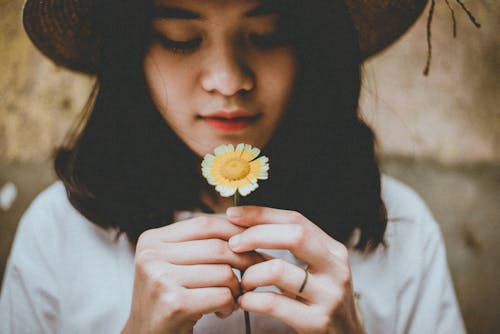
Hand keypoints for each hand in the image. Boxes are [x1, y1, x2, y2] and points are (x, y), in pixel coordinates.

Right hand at [122, 215, 263, 333]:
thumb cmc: (167, 298)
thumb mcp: (173, 263)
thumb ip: (198, 244)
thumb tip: (244, 227)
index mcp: (152, 240)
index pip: (204, 224)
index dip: (234, 230)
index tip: (253, 241)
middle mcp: (152, 256)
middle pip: (217, 247)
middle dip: (245, 260)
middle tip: (256, 271)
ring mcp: (161, 279)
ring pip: (223, 272)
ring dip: (237, 288)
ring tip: (231, 297)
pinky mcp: (175, 304)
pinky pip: (222, 295)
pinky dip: (230, 305)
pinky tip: (221, 311)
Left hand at [226, 206, 364, 333]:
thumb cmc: (319, 298)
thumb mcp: (315, 268)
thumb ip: (290, 246)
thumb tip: (245, 223)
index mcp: (333, 250)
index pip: (296, 219)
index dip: (262, 214)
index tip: (233, 214)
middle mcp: (335, 269)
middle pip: (294, 235)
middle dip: (256, 235)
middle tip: (233, 244)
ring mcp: (328, 296)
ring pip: (279, 269)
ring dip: (251, 273)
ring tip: (242, 281)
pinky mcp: (316, 322)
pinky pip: (274, 303)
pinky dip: (251, 300)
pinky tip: (244, 301)